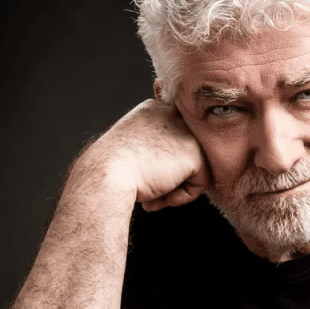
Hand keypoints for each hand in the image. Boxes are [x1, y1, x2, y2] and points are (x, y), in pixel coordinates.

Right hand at [75, 99, 208, 211]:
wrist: (108, 175)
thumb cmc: (111, 169)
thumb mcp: (131, 150)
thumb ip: (154, 150)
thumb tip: (173, 167)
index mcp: (152, 109)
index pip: (172, 139)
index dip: (159, 165)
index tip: (142, 178)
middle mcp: (171, 114)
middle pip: (184, 154)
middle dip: (171, 177)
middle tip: (152, 195)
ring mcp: (185, 132)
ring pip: (194, 168)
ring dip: (176, 188)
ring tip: (155, 199)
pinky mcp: (194, 152)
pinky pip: (200, 182)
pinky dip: (184, 196)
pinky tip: (162, 198)